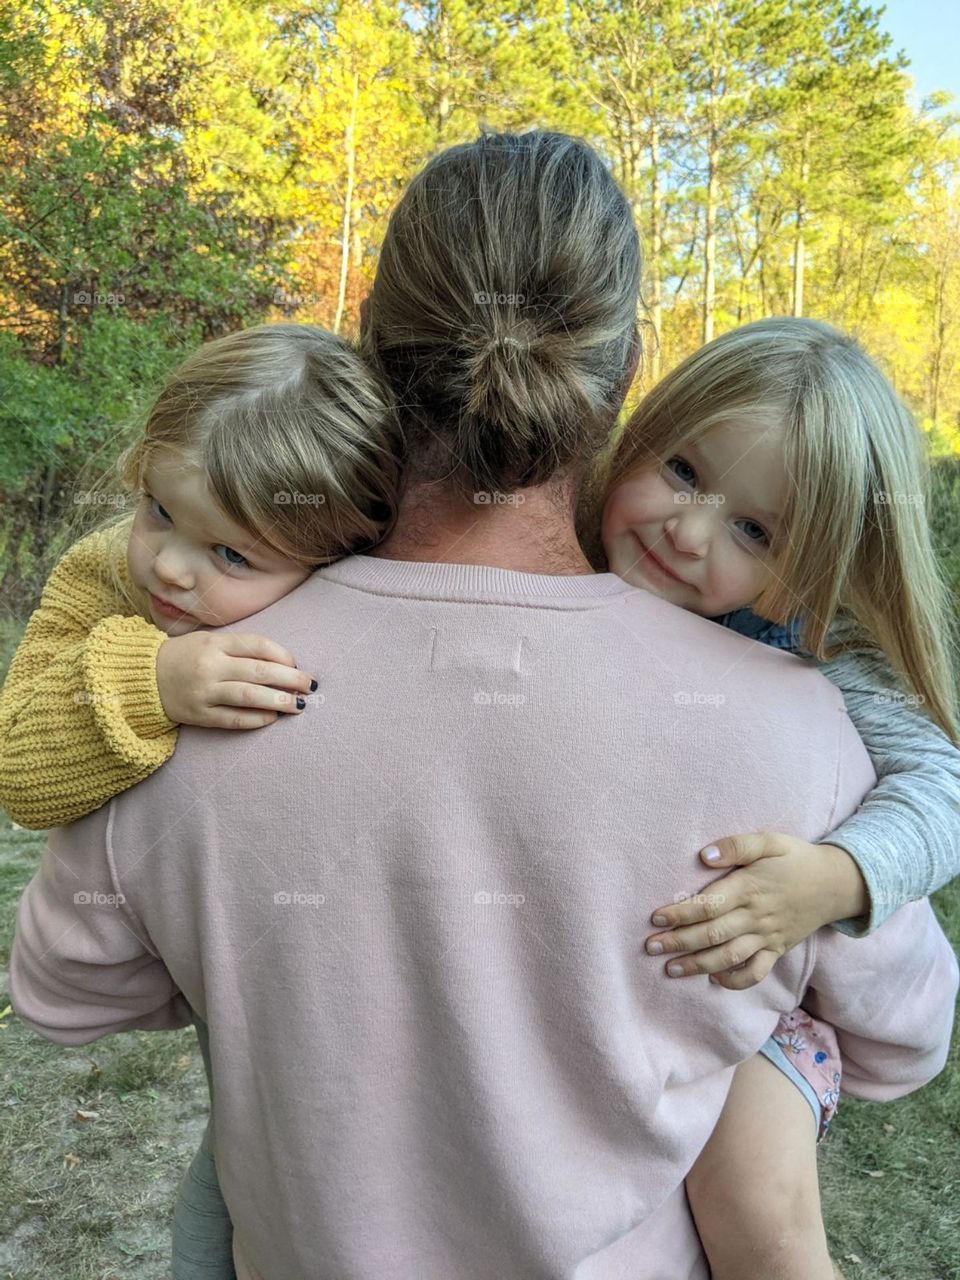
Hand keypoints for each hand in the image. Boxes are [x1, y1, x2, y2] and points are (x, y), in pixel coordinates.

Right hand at [155, 631, 318, 729]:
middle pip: (259, 671)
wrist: (142, 677)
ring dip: (278, 701)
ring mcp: (204, 692)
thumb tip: (282, 663)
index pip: (257, 645)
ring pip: (249, 696)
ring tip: (299, 705)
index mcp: (214, 643)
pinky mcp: (199, 714)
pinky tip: (272, 718)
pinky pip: (233, 718)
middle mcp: (210, 666)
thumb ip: (240, 649)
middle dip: (290, 679)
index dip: (282, 655)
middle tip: (311, 685)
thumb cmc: (184, 656)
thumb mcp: (209, 641)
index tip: (296, 664)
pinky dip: (256, 719)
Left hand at [644, 833, 869, 989]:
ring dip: (698, 965)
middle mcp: (756, 915)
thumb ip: (737, 845)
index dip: (681, 913)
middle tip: (651, 947)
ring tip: (671, 969)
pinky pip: (756, 972)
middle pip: (713, 934)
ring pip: (729, 956)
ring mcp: (768, 936)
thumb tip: (705, 855)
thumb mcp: (770, 841)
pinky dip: (735, 981)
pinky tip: (714, 980)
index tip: (656, 918)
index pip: (708, 905)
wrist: (836, 883)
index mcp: (750, 887)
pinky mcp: (777, 950)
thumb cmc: (796, 858)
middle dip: (679, 942)